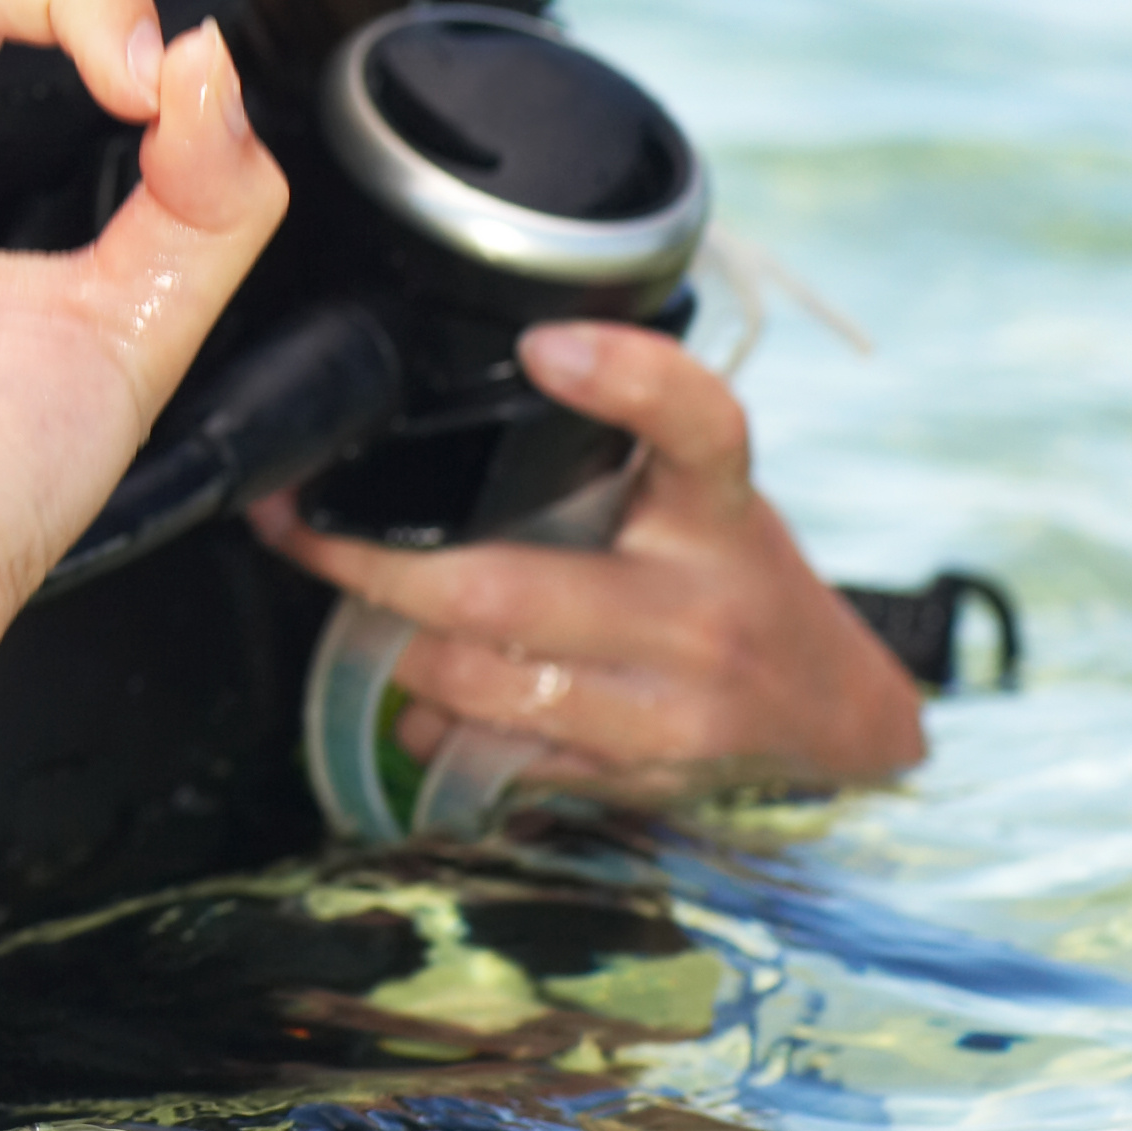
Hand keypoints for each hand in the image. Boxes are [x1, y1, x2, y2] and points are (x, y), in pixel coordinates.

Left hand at [251, 317, 923, 801]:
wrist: (834, 716)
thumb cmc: (729, 577)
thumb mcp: (696, 494)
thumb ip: (605, 445)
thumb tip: (448, 400)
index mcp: (718, 511)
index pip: (696, 427)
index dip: (627, 380)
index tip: (542, 346)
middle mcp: (699, 611)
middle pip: (503, 590)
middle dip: (371, 561)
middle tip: (297, 525)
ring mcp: (670, 710)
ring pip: (478, 683)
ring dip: (389, 648)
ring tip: (359, 606)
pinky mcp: (636, 784)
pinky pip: (491, 757)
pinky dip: (431, 727)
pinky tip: (421, 698)